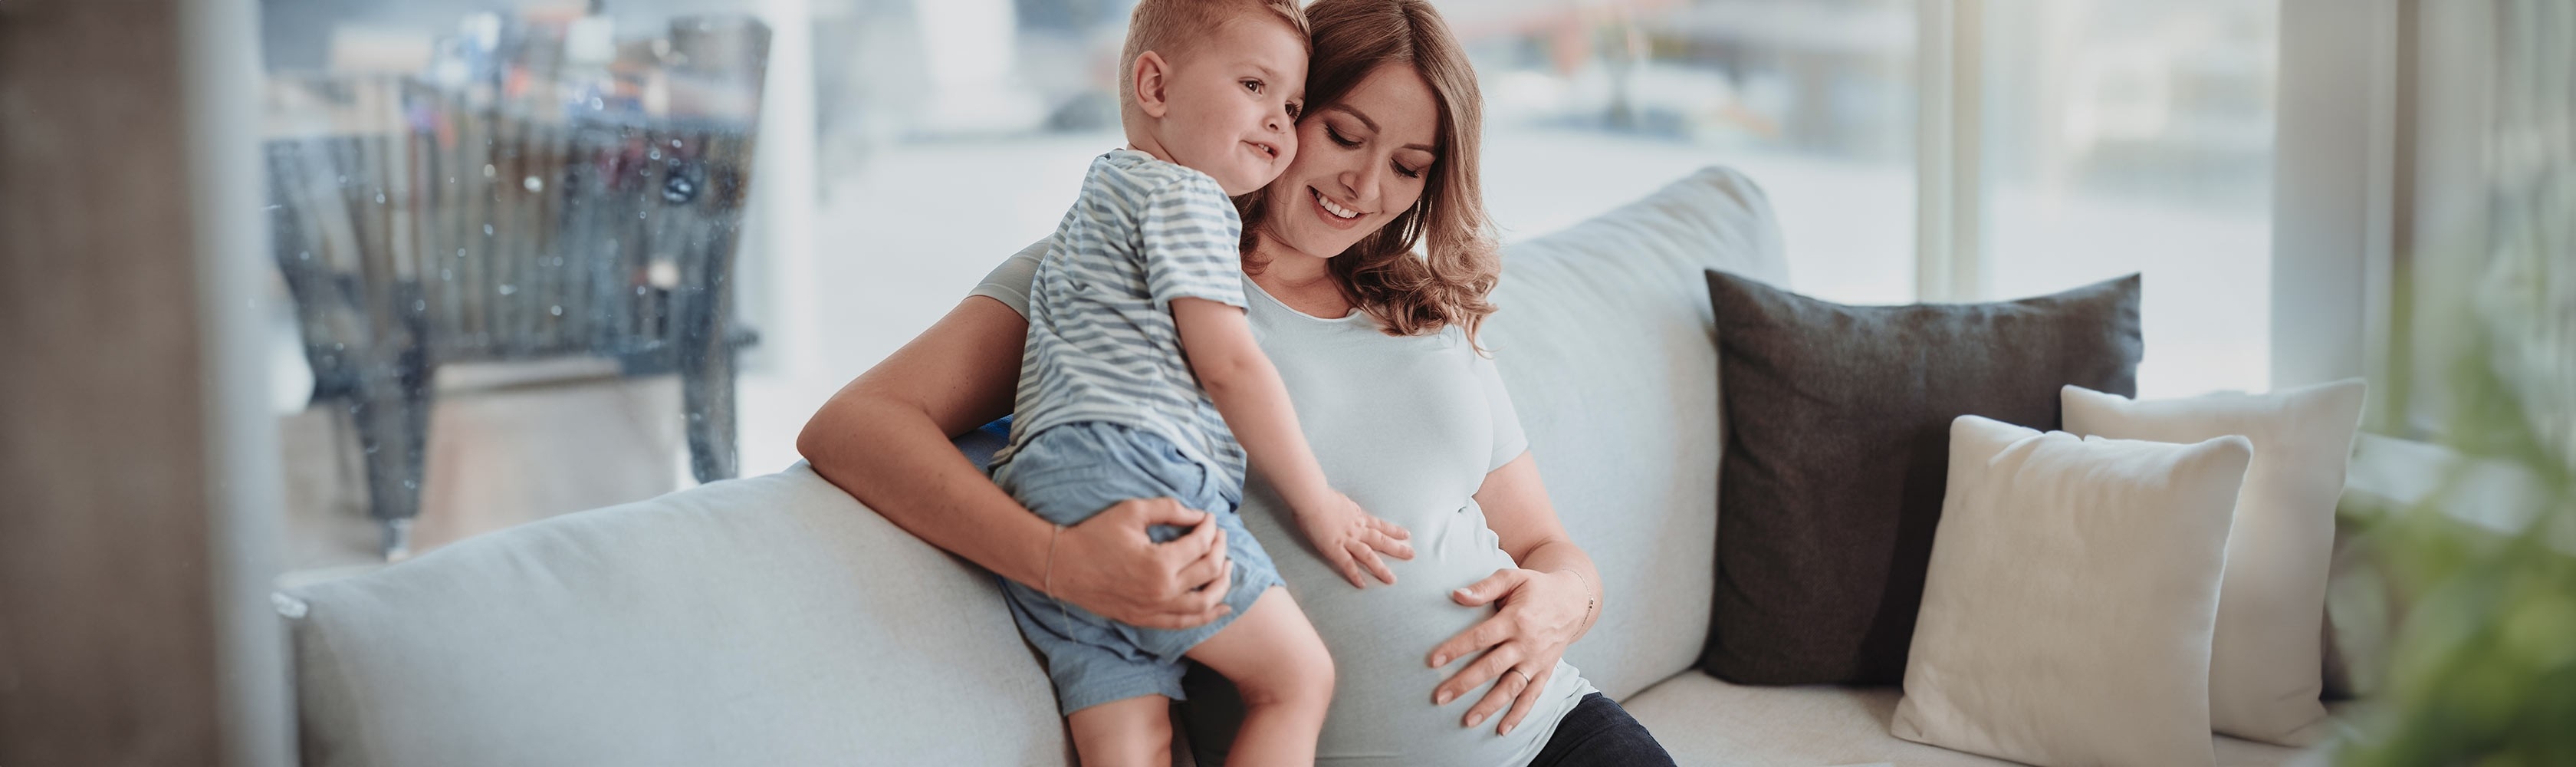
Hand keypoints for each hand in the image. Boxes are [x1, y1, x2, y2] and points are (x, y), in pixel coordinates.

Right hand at [1050, 497, 1233, 628]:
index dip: (1210, 527)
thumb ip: (1170, 509)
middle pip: (1210, 571)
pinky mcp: (1147, 620)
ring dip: (1223, 584)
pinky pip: (1186, 623)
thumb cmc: (1095, 534)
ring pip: (1206, 603)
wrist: (1064, 566)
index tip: (1209, 517)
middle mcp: (1163, 591)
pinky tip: (1222, 606)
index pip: (1202, 544)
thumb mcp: (1132, 511)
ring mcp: (1155, 610)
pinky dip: (1208, 615)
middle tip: (1219, 536)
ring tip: (1228, 567)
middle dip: (1221, 549)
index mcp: (1160, 563)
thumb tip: (1199, 515)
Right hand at [1292, 491, 1413, 587]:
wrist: (1312, 497)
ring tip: (1391, 580)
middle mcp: (1356, 529)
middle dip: (1397, 548)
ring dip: (1380, 568)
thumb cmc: (1320, 494)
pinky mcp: (1334, 548)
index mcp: (1357, 516)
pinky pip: (1347, 564)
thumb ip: (1345, 508)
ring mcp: (1347, 540)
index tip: (1406, 535)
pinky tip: (1362, 585)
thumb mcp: (1340, 500)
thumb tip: (1345, 510)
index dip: (1393, 530)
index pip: (1380, 525)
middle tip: (1411, 555)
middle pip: (1381, 541)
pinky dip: (1355, 575)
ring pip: (1368, 556)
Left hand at [1426, 568, 1590, 734]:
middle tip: (1440, 696)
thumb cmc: (1536, 587)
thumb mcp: (1512, 578)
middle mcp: (1527, 644)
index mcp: (1516, 619)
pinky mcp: (1546, 671)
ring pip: (1511, 687)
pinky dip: (1519, 714)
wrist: (1573, 600)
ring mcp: (1537, 661)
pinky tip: (1502, 729)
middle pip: (1492, 667)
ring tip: (1467, 720)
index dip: (1456, 649)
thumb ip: (1485, 587)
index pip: (1481, 637)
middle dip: (1464, 683)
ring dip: (1489, 706)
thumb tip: (1457, 595)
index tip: (1433, 661)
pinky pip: (1532, 696)